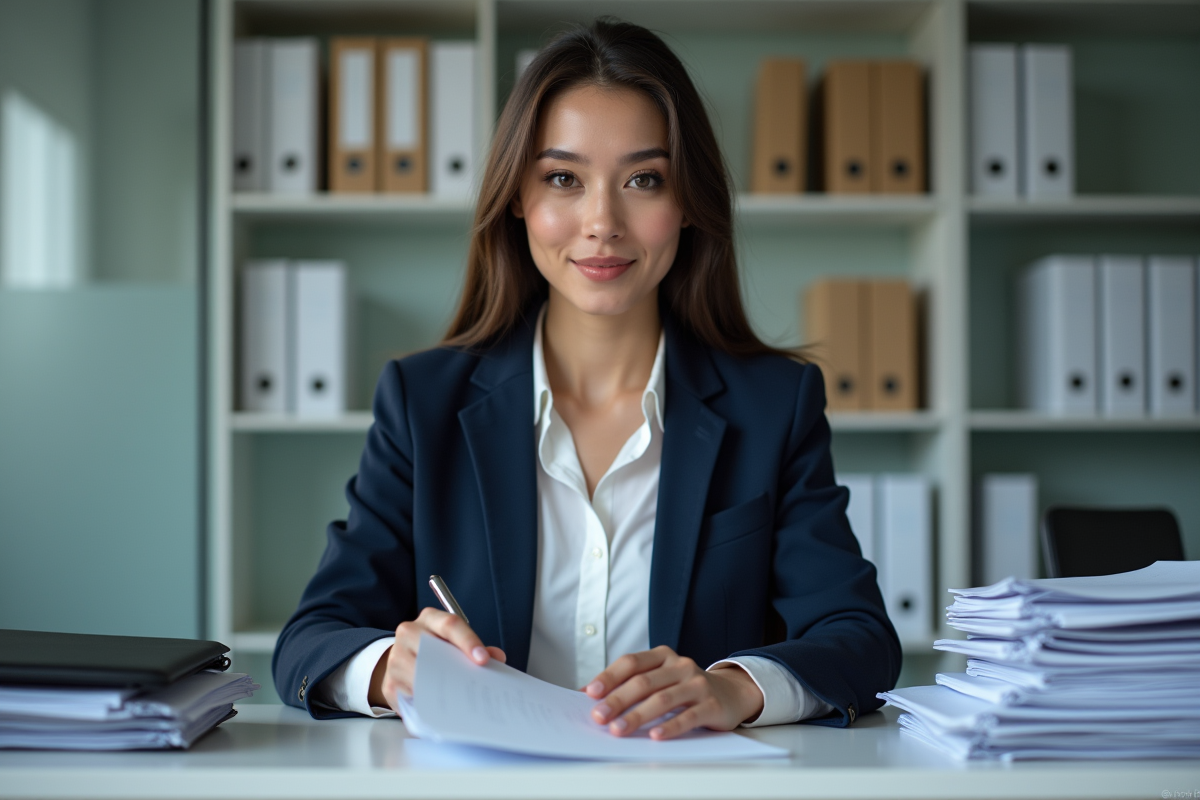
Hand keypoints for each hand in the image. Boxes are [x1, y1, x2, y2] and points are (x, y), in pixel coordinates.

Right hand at [369, 607, 505, 712]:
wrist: (402, 659)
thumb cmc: (435, 650)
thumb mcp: (454, 641)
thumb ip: (476, 648)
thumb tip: (497, 658)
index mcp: (430, 620)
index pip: (450, 624)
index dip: (468, 641)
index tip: (483, 659)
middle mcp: (409, 634)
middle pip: (431, 649)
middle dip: (455, 668)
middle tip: (474, 684)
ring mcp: (396, 659)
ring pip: (420, 676)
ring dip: (441, 690)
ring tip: (463, 700)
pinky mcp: (390, 684)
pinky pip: (411, 698)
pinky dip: (428, 707)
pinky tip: (445, 712)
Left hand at [584, 646, 764, 739]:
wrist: (731, 693)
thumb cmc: (684, 688)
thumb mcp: (658, 679)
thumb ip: (627, 683)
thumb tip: (587, 694)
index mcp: (662, 656)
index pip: (631, 662)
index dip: (610, 676)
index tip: (591, 694)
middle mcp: (680, 665)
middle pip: (644, 682)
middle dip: (618, 700)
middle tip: (599, 717)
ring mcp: (697, 683)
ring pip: (663, 699)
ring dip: (638, 715)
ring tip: (619, 729)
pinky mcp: (712, 704)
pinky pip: (688, 716)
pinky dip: (670, 727)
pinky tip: (654, 736)